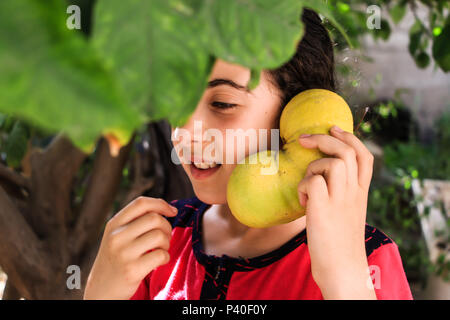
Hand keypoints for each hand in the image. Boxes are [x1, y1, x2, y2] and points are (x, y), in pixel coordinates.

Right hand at [83, 197, 176, 299]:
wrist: (102, 289)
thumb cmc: (117, 258)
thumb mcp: (117, 235)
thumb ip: (136, 220)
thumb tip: (167, 208)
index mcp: (114, 224)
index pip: (141, 203)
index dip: (161, 204)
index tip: (172, 212)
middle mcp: (116, 236)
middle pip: (154, 218)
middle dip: (167, 226)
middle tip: (165, 236)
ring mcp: (124, 253)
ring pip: (160, 236)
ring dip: (167, 243)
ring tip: (161, 249)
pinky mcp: (132, 270)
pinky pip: (161, 255)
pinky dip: (166, 257)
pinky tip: (159, 261)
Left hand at [297, 126, 375, 298]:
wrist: (342, 270)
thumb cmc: (339, 243)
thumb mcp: (345, 214)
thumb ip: (338, 195)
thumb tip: (317, 181)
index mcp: (360, 193)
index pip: (364, 156)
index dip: (350, 138)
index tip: (334, 127)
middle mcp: (354, 193)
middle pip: (347, 152)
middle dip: (325, 138)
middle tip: (304, 139)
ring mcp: (340, 201)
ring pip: (333, 163)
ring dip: (314, 167)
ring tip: (307, 187)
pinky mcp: (323, 210)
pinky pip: (313, 181)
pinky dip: (303, 186)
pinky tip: (302, 201)